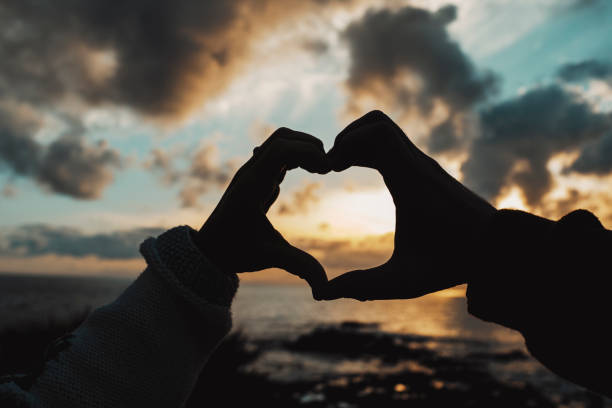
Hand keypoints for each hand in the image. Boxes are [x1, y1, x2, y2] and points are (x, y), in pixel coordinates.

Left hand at [194, 128, 330, 298]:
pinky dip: (295, 156)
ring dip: (302, 148)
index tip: (328, 171)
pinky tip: (306, 173)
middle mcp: (250, 172)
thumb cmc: (234, 252)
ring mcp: (251, 172)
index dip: (309, 152)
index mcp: (252, 184)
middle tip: (328, 168)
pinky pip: (276, 154)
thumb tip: (324, 289)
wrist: (208, 251)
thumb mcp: (268, 257)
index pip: (282, 148)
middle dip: (309, 145)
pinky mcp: (254, 177)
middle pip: (282, 137)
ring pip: (278, 142)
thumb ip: (298, 267)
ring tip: (320, 170)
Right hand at [322, 110, 495, 300]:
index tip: (329, 168)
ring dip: (359, 141)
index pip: (376, 133)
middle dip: (347, 138)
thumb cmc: (452, 263)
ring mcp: (423, 165)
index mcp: (410, 181)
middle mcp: (417, 165)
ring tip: (340, 166)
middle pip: (377, 123)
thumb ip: (363, 285)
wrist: (499, 250)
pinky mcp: (427, 171)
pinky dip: (373, 149)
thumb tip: (322, 294)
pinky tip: (362, 174)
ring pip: (386, 130)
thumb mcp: (404, 280)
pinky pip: (394, 145)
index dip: (346, 142)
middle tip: (330, 166)